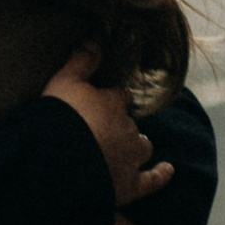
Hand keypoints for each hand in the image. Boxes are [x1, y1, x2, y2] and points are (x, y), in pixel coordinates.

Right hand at [40, 45, 172, 211]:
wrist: (57, 164)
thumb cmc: (57, 120)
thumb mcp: (62, 82)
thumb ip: (80, 61)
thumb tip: (94, 39)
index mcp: (112, 103)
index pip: (118, 96)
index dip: (110, 100)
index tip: (100, 103)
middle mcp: (127, 128)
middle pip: (130, 123)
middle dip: (120, 125)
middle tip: (101, 131)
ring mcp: (131, 158)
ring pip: (142, 147)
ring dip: (136, 146)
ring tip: (124, 149)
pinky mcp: (130, 185)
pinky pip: (153, 179)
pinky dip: (161, 174)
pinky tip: (168, 170)